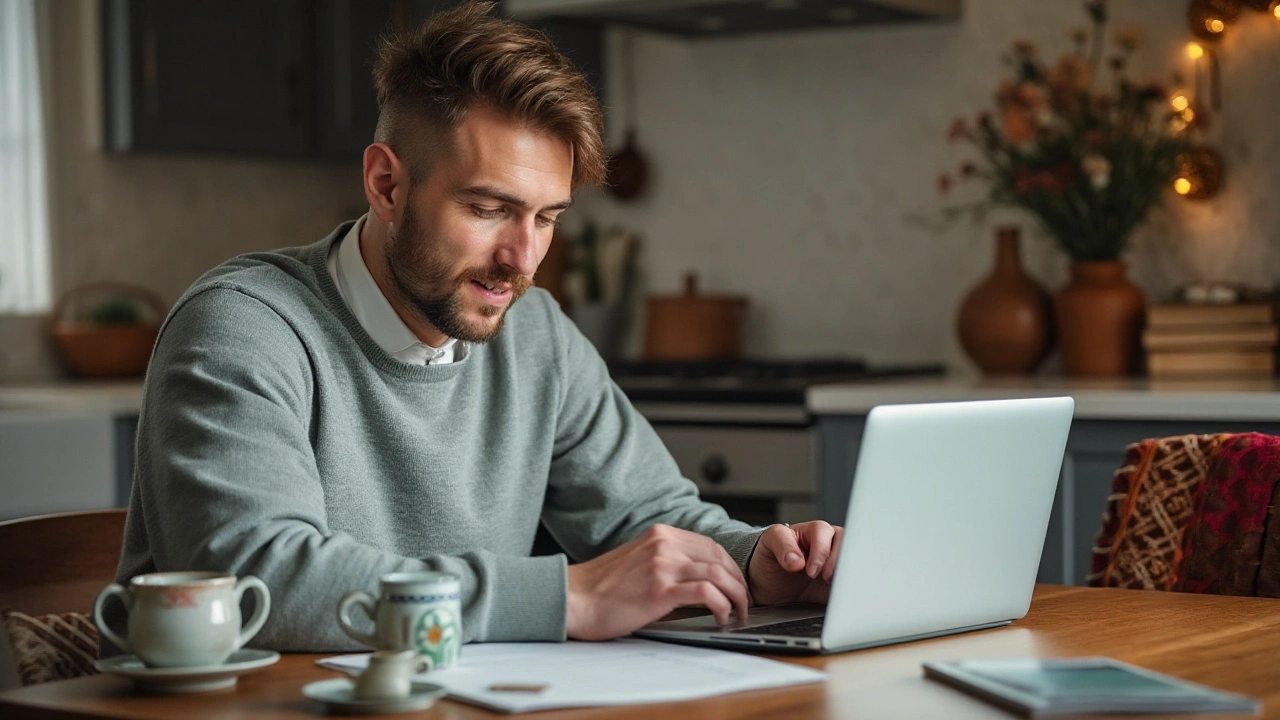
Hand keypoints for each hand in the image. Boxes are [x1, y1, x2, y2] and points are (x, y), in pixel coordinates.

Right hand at [566, 524, 749, 640]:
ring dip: (736, 597)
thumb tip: (694, 579)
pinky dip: (722, 606)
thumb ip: (664, 561)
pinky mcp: (660, 589)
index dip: (730, 567)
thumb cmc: (599, 588)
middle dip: (738, 583)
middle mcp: (664, 544)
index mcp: (659, 535)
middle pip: (720, 557)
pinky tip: (720, 619)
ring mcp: (662, 564)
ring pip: (719, 573)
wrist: (572, 599)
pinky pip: (707, 593)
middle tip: (744, 603)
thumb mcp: (636, 561)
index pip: (710, 546)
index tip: (736, 585)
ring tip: (738, 614)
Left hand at [747, 521, 842, 605]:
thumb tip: (797, 561)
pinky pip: (851, 580)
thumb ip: (782, 546)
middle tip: (825, 578)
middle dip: (837, 561)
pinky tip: (840, 594)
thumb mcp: (768, 545)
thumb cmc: (769, 560)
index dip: (820, 551)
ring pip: (852, 560)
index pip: (823, 532)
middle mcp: (827, 544)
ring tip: (833, 585)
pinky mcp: (840, 581)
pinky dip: (849, 586)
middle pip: (845, 543)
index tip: (810, 570)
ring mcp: (836, 562)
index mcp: (811, 531)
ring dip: (846, 573)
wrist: (770, 588)